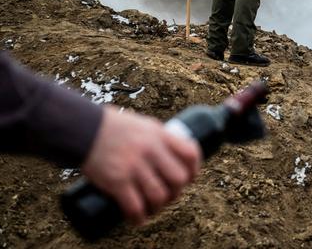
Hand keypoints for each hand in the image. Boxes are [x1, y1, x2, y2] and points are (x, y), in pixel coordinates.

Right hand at [81, 106, 200, 224]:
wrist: (84, 129)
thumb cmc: (114, 126)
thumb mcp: (144, 125)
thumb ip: (158, 138)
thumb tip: (172, 154)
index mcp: (160, 135)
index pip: (191, 153)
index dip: (195, 169)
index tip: (190, 177)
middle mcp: (151, 150)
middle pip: (179, 179)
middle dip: (177, 191)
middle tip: (169, 195)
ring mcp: (134, 167)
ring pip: (159, 196)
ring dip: (158, 207)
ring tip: (153, 208)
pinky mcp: (117, 181)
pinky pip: (135, 206)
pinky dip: (138, 217)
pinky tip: (138, 219)